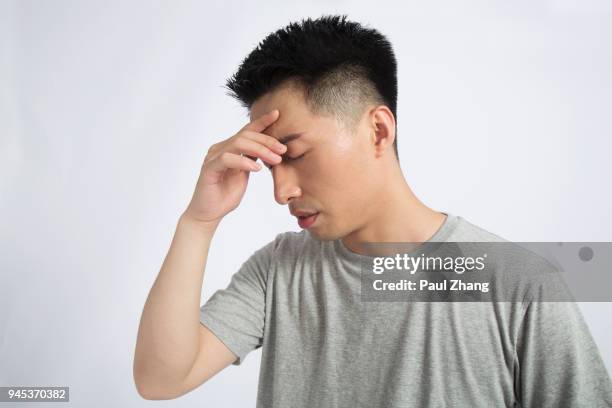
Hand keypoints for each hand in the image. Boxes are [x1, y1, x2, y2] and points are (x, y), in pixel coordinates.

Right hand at [183, 109, 286, 224]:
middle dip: (267, 140)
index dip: (261, 121)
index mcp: (229, 148)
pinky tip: (256, 168)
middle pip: (245, 135)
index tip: (277, 114)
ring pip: (238, 143)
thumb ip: (252, 160)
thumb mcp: (244, 175)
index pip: (247, 131)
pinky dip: (244, 161)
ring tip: (275, 160)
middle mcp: (220, 149)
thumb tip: (269, 151)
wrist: (208, 214)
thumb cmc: (225, 195)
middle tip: (283, 150)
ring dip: (260, 150)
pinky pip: (227, 158)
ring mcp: (213, 157)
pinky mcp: (209, 169)